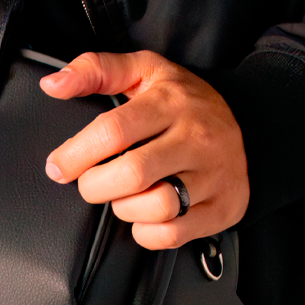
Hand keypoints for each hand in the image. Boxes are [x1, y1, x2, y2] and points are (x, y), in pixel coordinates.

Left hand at [39, 52, 245, 250]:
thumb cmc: (185, 102)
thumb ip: (96, 70)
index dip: (75, 154)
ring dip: (123, 209)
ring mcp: (213, 175)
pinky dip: (147, 232)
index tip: (58, 166)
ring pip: (155, 207)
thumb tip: (53, 84)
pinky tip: (144, 215)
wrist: (252, 125)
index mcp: (171, 102)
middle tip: (91, 183)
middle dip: (95, 186)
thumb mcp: (145, 72)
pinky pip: (172, 234)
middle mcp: (196, 138)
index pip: (113, 131)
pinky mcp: (222, 207)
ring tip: (123, 195)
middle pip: (132, 174)